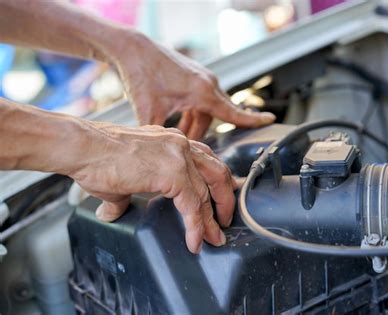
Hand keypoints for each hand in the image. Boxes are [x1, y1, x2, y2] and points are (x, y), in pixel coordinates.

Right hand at [70, 122, 236, 253]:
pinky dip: (196, 226)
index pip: (205, 163)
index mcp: (173, 142)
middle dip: (225, 198)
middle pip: (216, 172)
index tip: (218, 202)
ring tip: (215, 237)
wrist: (83, 147)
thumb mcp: (123, 176)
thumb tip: (114, 212)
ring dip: (213, 218)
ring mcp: (179, 157)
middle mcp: (181, 145)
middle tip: (224, 220)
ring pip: (208, 191)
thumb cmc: (96, 157)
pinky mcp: (172, 173)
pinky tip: (195, 240)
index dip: (214, 185)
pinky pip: (192, 205)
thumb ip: (126, 194)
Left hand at [111, 33, 275, 138]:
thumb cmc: (142, 74)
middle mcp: (206, 83)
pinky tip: (177, 123)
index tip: (270, 120)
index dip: (253, 120)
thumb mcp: (149, 111)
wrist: (133, 49)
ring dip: (195, 125)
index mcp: (203, 92)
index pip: (234, 112)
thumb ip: (159, 136)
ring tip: (180, 137)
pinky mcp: (191, 77)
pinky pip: (198, 102)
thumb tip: (160, 157)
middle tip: (194, 150)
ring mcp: (199, 79)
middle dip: (204, 134)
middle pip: (216, 116)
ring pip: (205, 110)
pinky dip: (190, 115)